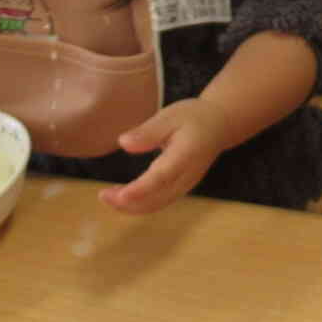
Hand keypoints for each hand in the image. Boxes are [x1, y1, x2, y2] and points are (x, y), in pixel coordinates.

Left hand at [99, 98, 233, 213]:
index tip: (120, 195)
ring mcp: (185, 185)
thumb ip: (148, 132)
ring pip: (158, 204)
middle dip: (129, 202)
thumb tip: (123, 143)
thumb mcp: (170, 116)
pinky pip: (159, 202)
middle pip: (158, 197)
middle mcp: (187, 176)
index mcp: (185, 155)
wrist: (219, 126)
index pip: (161, 177)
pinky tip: (122, 197)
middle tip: (103, 196)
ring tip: (106, 197)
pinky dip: (139, 204)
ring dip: (132, 206)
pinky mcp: (181, 188)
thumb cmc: (193, 117)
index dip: (140, 189)